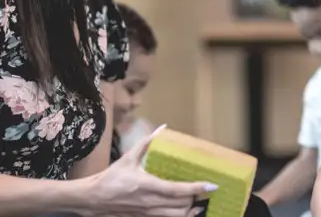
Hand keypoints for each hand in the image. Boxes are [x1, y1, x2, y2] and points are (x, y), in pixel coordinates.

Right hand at [87, 125, 217, 216]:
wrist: (91, 199)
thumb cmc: (111, 178)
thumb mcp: (128, 158)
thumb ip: (147, 143)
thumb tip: (163, 129)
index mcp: (148, 185)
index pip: (178, 190)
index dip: (196, 188)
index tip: (211, 186)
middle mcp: (150, 203)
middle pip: (182, 206)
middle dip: (196, 199)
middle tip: (204, 190)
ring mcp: (147, 214)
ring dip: (190, 210)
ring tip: (198, 202)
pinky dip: (179, 216)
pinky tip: (185, 210)